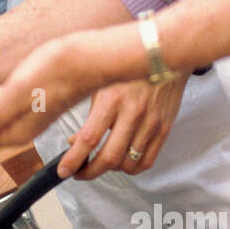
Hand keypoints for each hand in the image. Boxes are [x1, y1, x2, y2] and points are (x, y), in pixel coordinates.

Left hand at [57, 75, 186, 179]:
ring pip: (128, 163)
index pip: (89, 139)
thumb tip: (74, 143)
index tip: (64, 170)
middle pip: (109, 157)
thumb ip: (88, 115)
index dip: (73, 160)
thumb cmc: (126, 70)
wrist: (164, 55)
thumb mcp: (101, 85)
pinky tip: (123, 161)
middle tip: (80, 173)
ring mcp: (151, 122)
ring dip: (111, 170)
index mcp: (111, 99)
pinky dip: (133, 168)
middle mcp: (132, 112)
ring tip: (102, 162)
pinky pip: (148, 160)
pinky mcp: (165, 128)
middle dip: (90, 172)